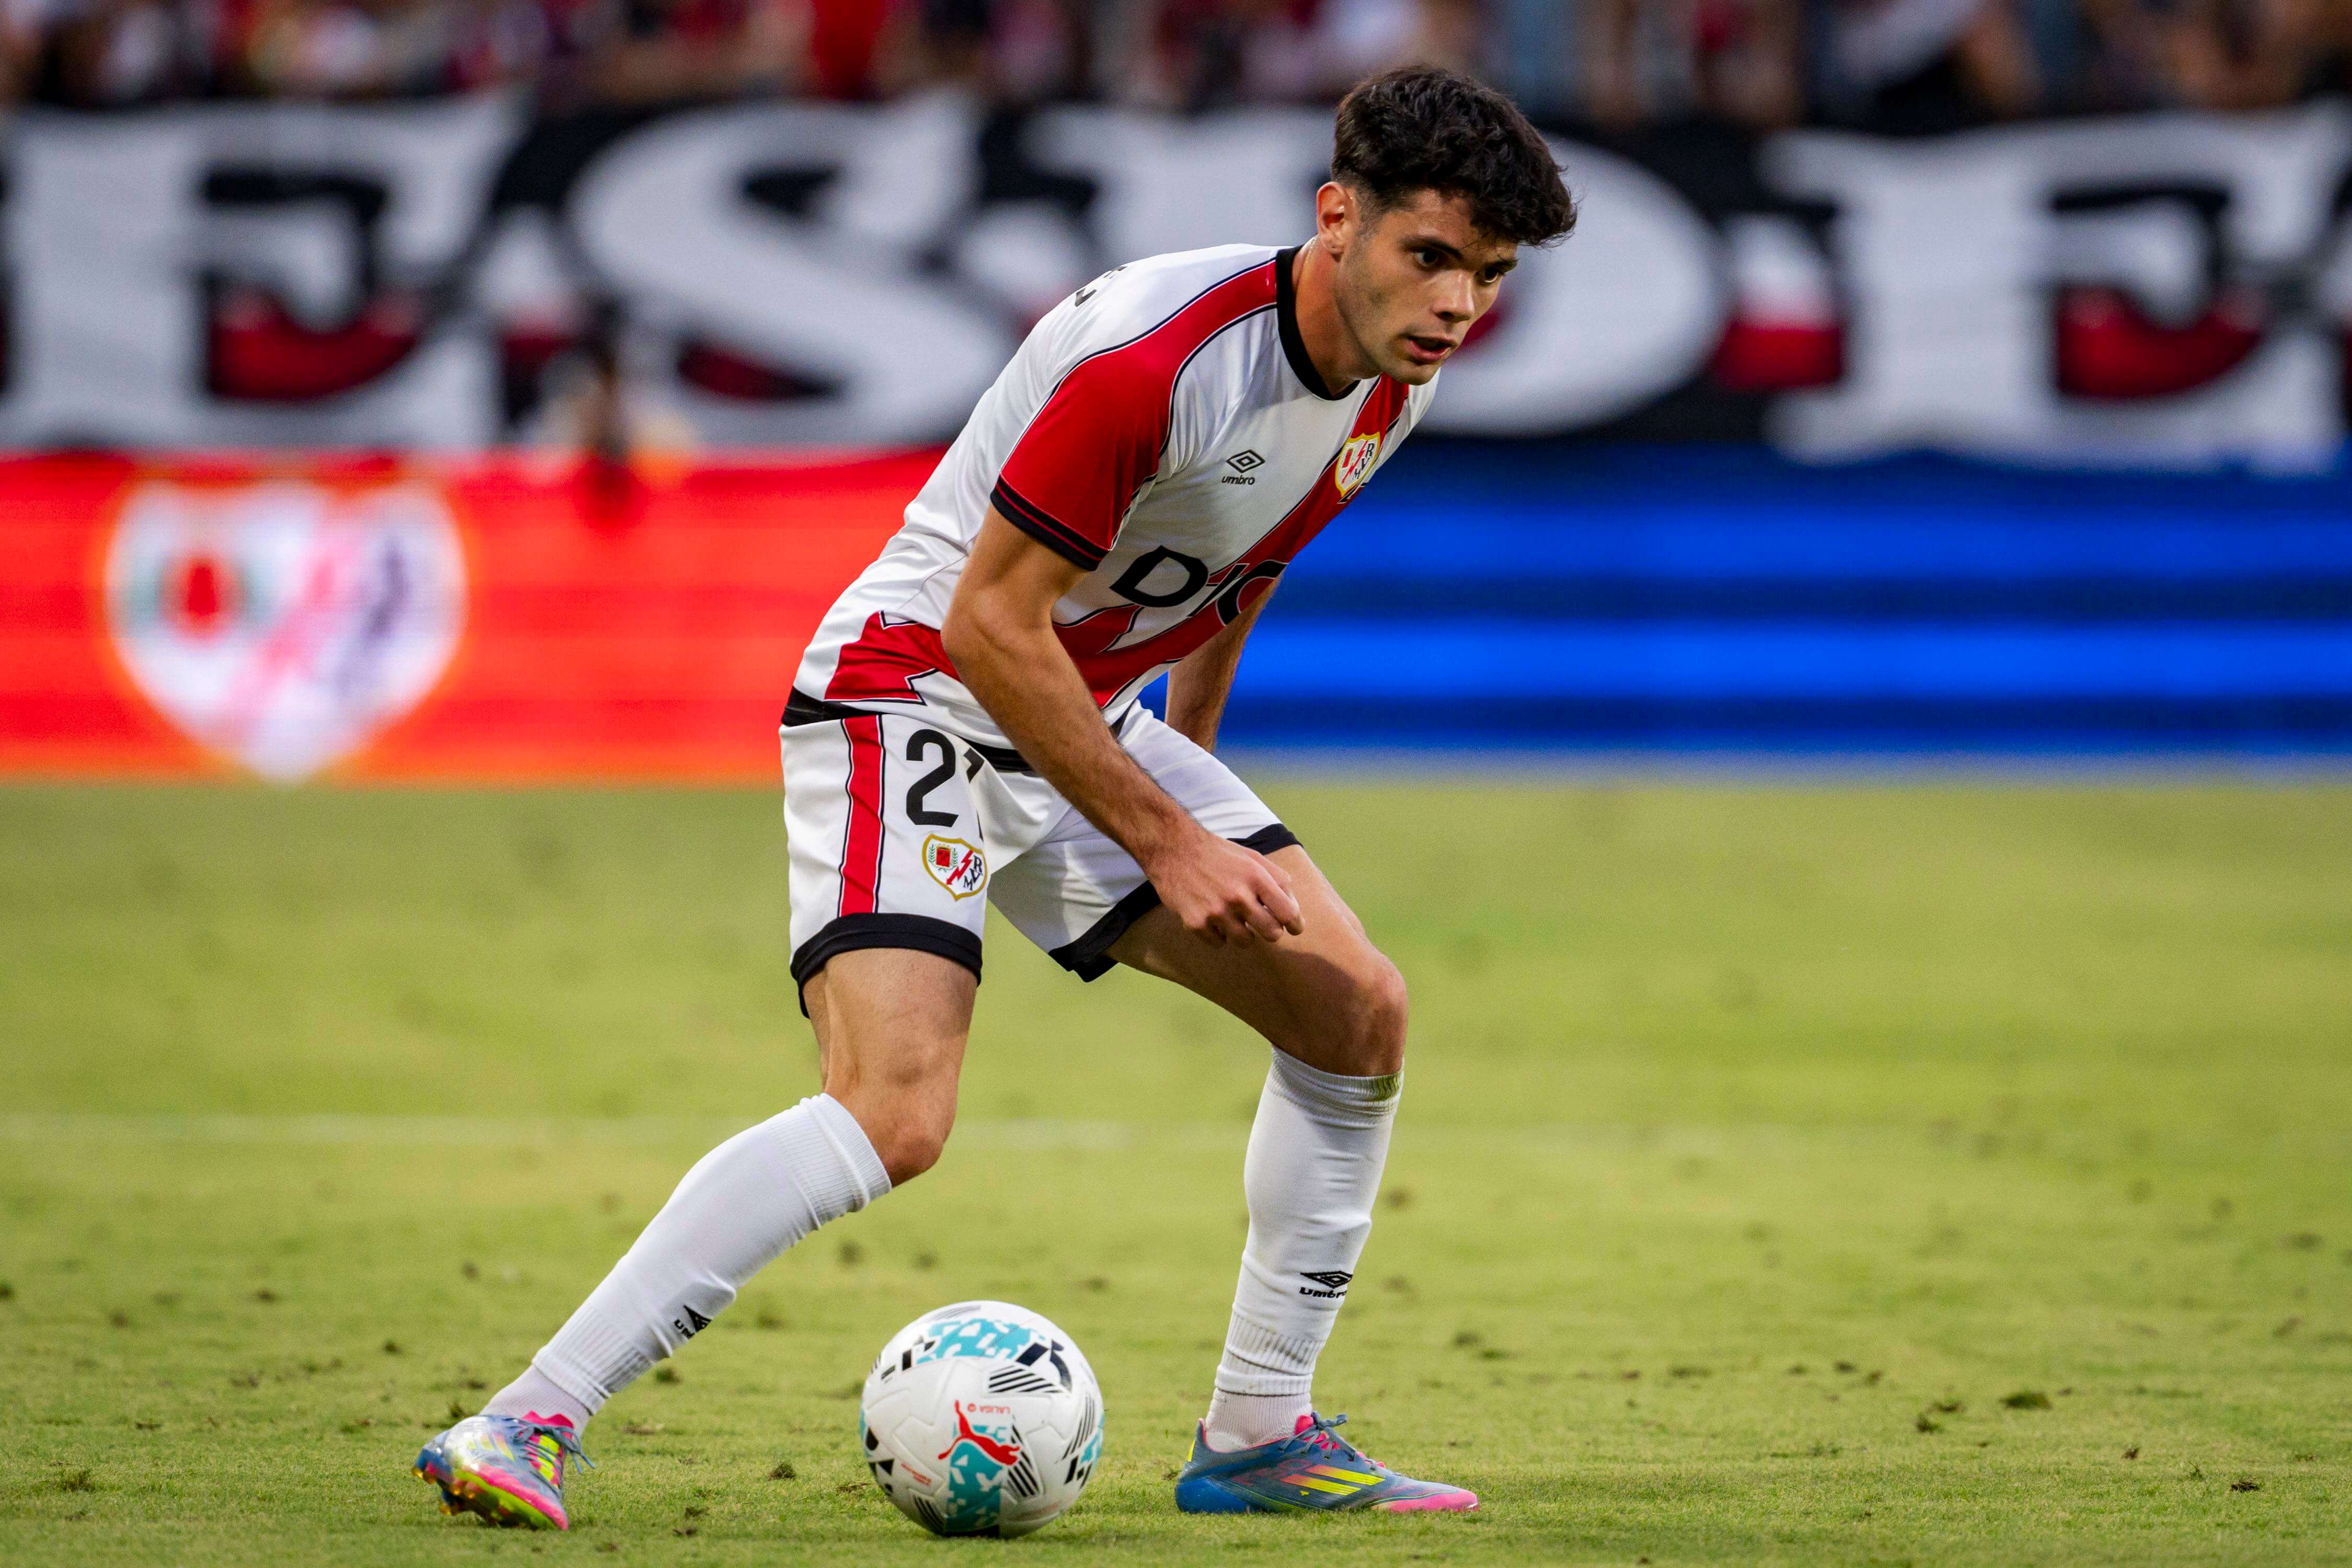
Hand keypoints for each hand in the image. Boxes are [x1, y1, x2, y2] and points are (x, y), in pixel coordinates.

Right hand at [1144, 830, 1303, 946]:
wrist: (1173, 848)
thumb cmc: (1217, 853)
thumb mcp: (1251, 857)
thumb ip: (1276, 877)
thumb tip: (1293, 905)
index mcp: (1255, 877)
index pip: (1287, 913)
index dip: (1295, 924)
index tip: (1294, 928)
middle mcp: (1237, 895)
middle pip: (1271, 933)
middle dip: (1271, 931)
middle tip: (1263, 924)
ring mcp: (1215, 911)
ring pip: (1245, 942)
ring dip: (1243, 933)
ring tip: (1234, 918)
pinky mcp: (1195, 923)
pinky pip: (1219, 943)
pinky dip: (1218, 934)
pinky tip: (1212, 917)